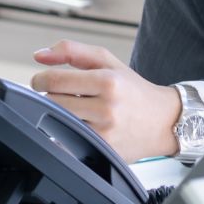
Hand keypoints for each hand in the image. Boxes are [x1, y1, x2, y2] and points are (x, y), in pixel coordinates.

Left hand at [31, 40, 181, 161]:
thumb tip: (39, 56)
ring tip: (72, 109)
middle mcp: (107, 109)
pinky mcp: (104, 152)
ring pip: (59, 123)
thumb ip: (71, 51)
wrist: (164, 121)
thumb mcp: (107, 61)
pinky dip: (66, 134)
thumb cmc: (133, 90)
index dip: (39, 79)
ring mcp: (105, 133)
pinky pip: (69, 143)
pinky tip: (78, 126)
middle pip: (53, 103)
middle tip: (59, 95)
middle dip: (49, 97)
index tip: (40, 81)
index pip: (55, 80)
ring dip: (58, 115)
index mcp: (107, 82)